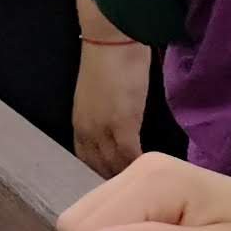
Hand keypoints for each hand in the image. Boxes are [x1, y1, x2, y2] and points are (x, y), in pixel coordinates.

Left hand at [73, 37, 150, 176]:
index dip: (102, 174)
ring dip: (129, 178)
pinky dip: (139, 167)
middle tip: (134, 191)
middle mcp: (86, 130)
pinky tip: (151, 173)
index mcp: (79, 123)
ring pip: (114, 165)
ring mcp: (102, 128)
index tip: (118, 185)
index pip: (87, 160)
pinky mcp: (122, 123)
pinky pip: (130, 155)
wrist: (111, 39)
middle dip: (115, 181)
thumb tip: (119, 133)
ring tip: (146, 188)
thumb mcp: (101, 97)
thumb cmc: (110, 60)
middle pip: (99, 167)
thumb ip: (105, 117)